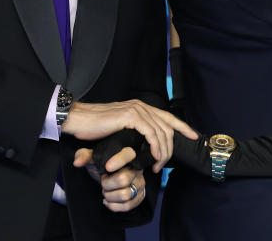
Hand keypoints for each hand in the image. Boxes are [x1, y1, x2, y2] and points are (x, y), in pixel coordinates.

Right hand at [61, 100, 197, 171]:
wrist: (78, 120)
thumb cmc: (95, 128)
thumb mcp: (119, 130)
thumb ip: (134, 133)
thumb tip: (145, 146)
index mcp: (140, 107)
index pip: (167, 116)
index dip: (183, 126)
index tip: (194, 136)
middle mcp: (141, 106)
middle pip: (168, 126)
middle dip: (171, 147)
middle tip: (163, 165)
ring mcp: (136, 109)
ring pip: (161, 131)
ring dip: (163, 152)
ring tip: (157, 166)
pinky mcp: (130, 116)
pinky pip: (151, 133)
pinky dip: (156, 147)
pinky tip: (154, 158)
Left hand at [74, 147, 145, 211]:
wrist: (111, 176)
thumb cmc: (102, 165)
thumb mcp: (93, 158)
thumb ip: (84, 156)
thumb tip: (77, 162)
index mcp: (128, 155)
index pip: (128, 154)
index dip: (118, 161)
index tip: (107, 167)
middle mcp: (137, 169)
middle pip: (123, 180)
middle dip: (107, 185)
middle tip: (104, 182)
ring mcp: (140, 183)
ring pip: (125, 195)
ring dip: (110, 196)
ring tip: (107, 191)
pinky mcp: (139, 197)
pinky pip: (127, 206)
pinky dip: (114, 206)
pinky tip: (109, 200)